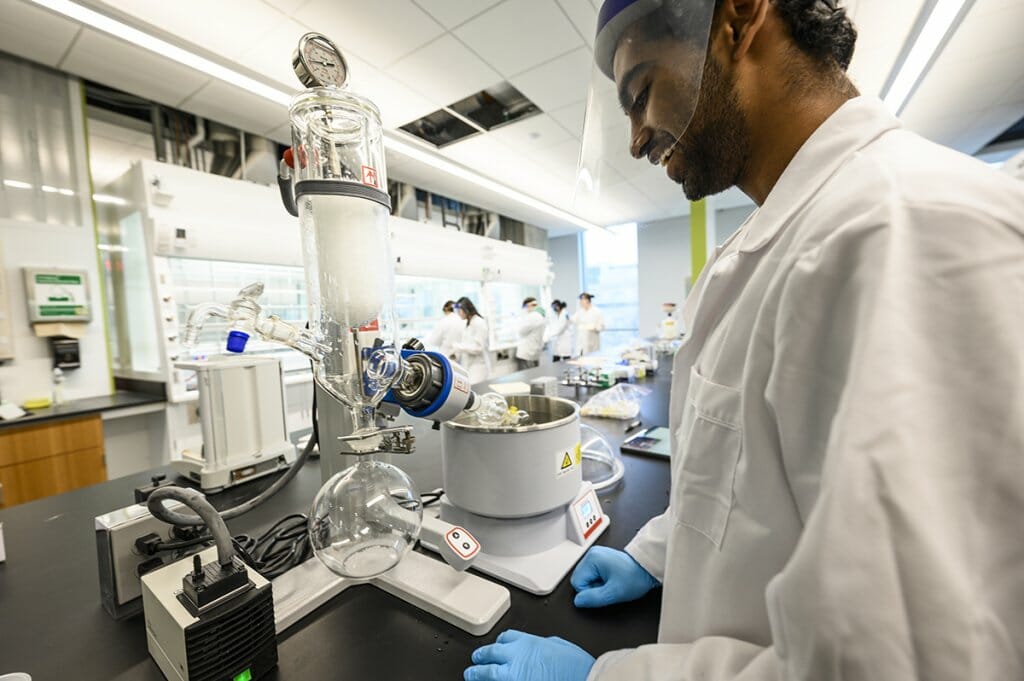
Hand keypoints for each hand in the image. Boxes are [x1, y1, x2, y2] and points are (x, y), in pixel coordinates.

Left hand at [465, 630, 594, 680]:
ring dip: (476, 673)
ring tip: (470, 675)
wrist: (584, 679)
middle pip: (490, 654)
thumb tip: (540, 646)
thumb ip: (544, 645)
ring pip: (486, 672)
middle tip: (475, 660)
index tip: (495, 647)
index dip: (498, 643)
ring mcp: (512, 676)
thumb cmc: (576, 667)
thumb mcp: (560, 646)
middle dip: (480, 657)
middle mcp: (516, 657)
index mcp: (528, 643)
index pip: (505, 638)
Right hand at [570, 546, 659, 607]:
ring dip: (597, 584)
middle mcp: (592, 554)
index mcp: (592, 559)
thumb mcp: (613, 593)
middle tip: (608, 586)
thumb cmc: (635, 576)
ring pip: (586, 578)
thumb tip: (578, 601)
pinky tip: (611, 579)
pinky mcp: (601, 559)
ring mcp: (596, 555)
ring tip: (611, 582)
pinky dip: (601, 580)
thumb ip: (593, 598)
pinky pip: (593, 574)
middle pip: (580, 579)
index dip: (589, 592)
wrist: (648, 569)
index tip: (603, 590)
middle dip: (592, 587)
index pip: (576, 583)